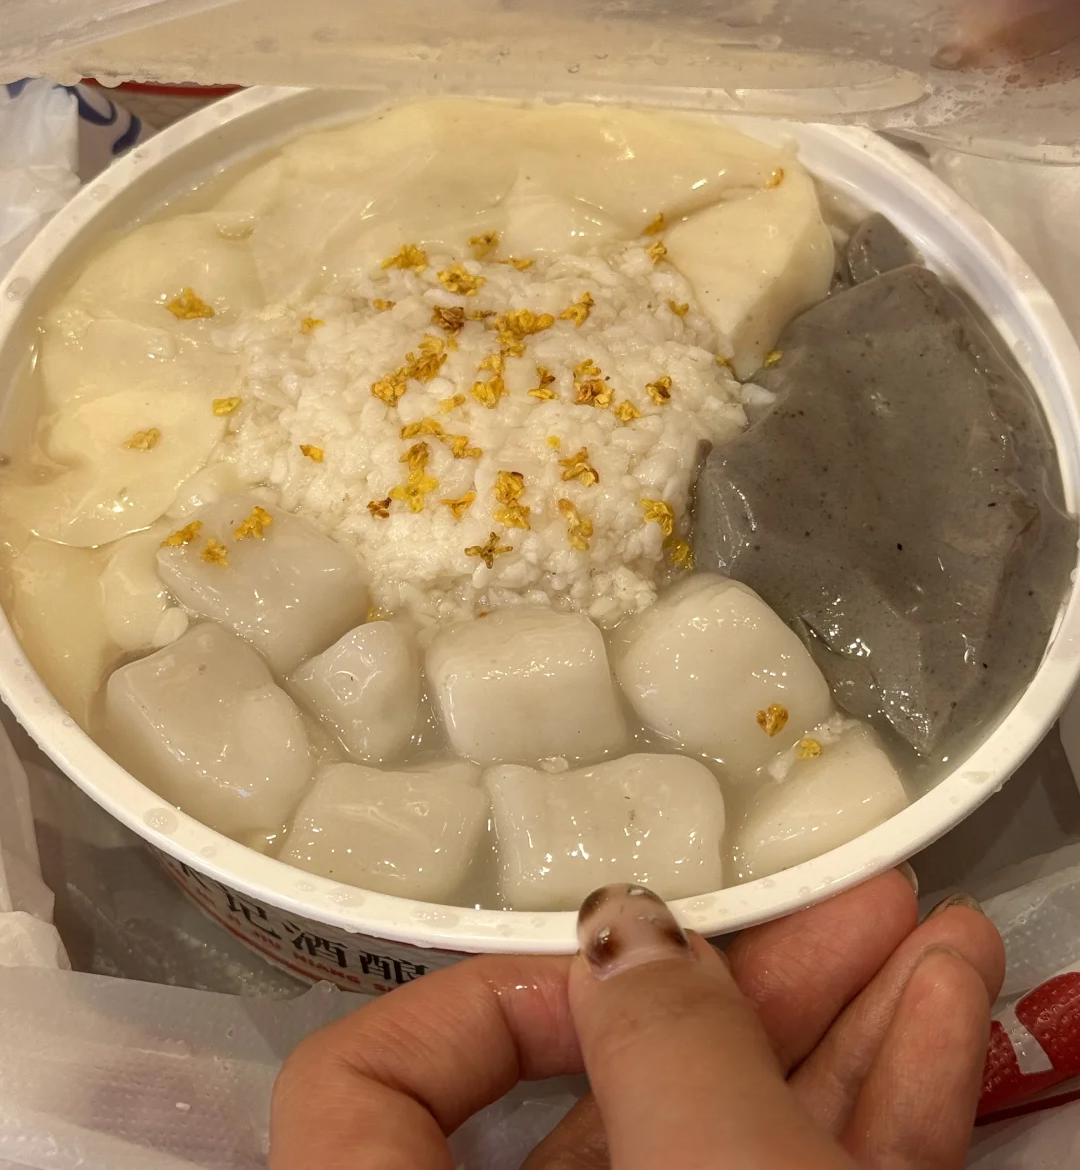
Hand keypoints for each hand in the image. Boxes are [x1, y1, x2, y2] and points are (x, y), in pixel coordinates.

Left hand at [270, 871, 1003, 1169]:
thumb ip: (655, 1044)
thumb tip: (625, 928)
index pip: (357, 1088)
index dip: (481, 1001)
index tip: (619, 955)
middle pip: (600, 1105)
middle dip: (743, 980)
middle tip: (841, 898)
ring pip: (726, 1144)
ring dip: (840, 1028)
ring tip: (932, 927)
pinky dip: (878, 1114)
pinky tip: (952, 1007)